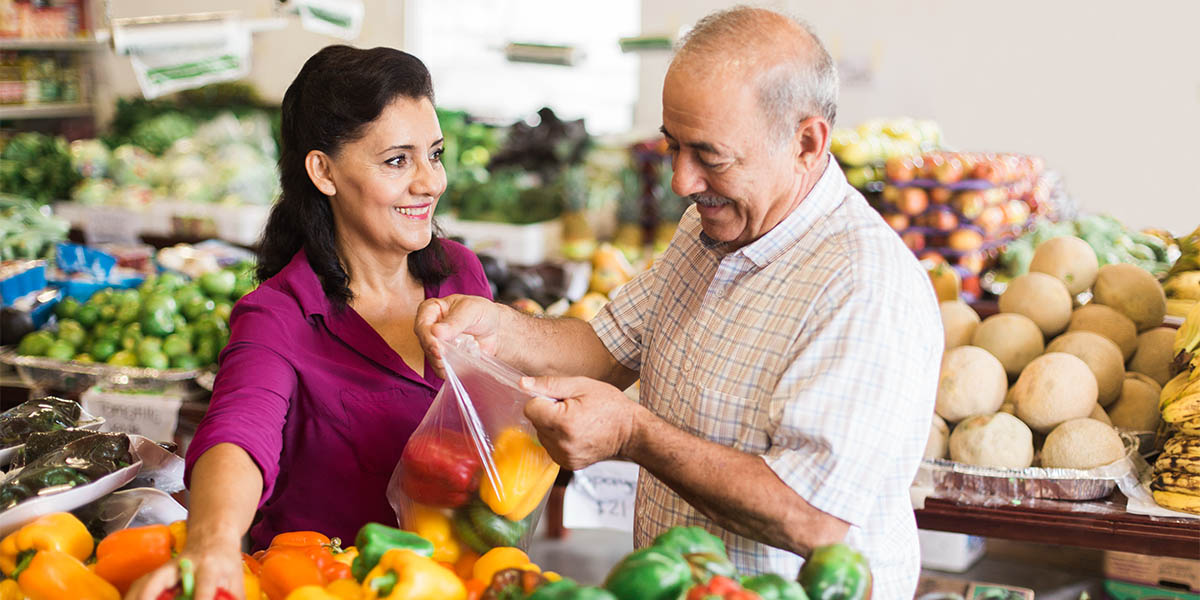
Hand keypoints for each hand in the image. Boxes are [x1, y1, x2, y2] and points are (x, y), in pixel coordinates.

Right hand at [126, 533, 244, 599]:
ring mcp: (168, 567)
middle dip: (147, 596)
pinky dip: (133, 595)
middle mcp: (184, 565)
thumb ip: (234, 597)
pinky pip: (141, 584)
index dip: (201, 599)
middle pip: (159, 580)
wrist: (213, 535)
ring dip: (134, 596)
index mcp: (209, 566)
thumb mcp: (236, 577)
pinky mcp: (159, 571)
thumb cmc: (224, 558)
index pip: (203, 586)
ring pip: (145, 581)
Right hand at [414, 294, 504, 376]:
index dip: (427, 337)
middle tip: (444, 357)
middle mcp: (430, 327)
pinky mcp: (443, 358)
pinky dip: (448, 370)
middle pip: (424, 343)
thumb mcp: (472, 310)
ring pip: (431, 357)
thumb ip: (455, 321)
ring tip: (456, 360)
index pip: (422, 324)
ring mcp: (435, 344)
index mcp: (432, 309)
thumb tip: (436, 332)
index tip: (436, 347)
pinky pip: (440, 368)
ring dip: (442, 362)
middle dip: (434, 352)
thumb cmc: (482, 313)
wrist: (495, 329)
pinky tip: (458, 366)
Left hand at [520, 376, 641, 469]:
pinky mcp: (567, 463)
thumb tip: (523, 384)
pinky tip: (577, 432)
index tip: (562, 399)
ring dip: (553, 426)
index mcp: (564, 422)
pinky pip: (551, 446)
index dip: (544, 399)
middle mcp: (562, 443)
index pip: (530, 408)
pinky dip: (559, 438)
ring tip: (577, 421)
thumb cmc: (610, 406)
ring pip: (541, 435)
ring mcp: (564, 456)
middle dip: (548, 412)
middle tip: (573, 409)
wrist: (631, 432)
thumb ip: (549, 384)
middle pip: (535, 422)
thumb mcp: (581, 385)